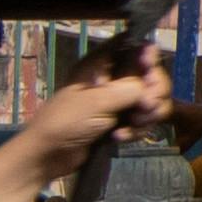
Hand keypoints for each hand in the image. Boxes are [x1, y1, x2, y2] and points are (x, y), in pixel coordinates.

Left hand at [11, 65, 165, 167]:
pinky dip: (136, 129)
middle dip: (153, 94)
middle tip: (146, 109)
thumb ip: (133, 90)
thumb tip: (153, 96)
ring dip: (146, 116)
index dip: (149, 56)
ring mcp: (117, 101)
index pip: (135, 47)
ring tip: (132, 126)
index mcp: (101, 64)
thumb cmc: (67, 121)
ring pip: (150, 100)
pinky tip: (120, 137)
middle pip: (150, 75)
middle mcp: (112, 78)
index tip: (149, 74)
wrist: (48, 155)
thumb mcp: (100, 101)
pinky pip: (142, 119)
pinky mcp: (119, 121)